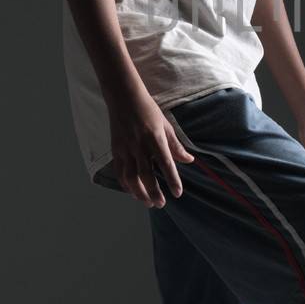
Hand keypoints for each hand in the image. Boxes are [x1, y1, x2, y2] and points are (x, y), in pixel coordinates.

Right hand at [107, 91, 194, 207]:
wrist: (124, 98)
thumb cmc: (148, 110)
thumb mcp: (166, 125)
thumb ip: (176, 145)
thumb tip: (188, 160)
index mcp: (155, 138)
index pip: (166, 164)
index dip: (172, 180)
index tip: (178, 193)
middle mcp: (139, 145)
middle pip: (146, 175)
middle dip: (154, 192)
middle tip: (161, 204)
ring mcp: (125, 148)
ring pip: (130, 177)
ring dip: (139, 192)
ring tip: (147, 202)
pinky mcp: (115, 150)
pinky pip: (119, 171)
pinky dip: (125, 184)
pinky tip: (132, 191)